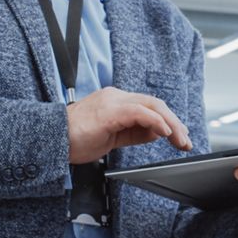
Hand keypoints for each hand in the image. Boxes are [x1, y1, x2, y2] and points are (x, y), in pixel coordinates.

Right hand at [66, 86, 191, 163]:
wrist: (51, 140)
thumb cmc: (75, 139)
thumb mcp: (112, 137)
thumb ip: (134, 132)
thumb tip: (157, 132)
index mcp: (115, 101)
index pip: (149, 106)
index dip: (168, 120)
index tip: (180, 136)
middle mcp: (116, 96)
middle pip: (155, 103)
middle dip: (175, 122)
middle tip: (186, 141)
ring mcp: (113, 101)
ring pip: (152, 106)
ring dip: (171, 124)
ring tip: (181, 139)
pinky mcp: (109, 111)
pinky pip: (140, 112)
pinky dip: (156, 122)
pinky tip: (165, 133)